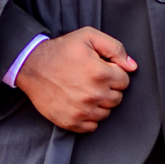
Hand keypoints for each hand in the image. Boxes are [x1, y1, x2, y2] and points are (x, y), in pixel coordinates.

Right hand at [16, 27, 136, 132]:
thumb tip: (132, 66)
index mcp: (100, 73)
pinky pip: (92, 126)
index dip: (115, 73)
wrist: (32, 65)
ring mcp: (81, 110)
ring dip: (100, 103)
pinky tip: (81, 103)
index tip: (102, 69)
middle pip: (117, 98)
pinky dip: (90, 117)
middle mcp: (93, 95)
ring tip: (86, 90)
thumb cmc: (62, 50)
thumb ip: (115, 48)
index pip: (125, 81)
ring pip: (106, 113)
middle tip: (94, 79)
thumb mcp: (88, 37)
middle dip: (109, 88)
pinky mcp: (70, 121)